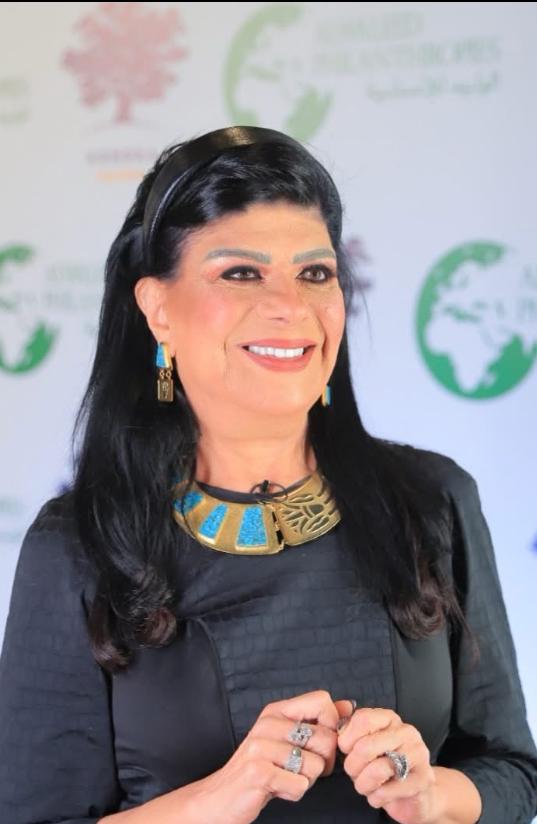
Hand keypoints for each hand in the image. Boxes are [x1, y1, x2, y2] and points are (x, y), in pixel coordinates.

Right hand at [187, 690, 355, 823]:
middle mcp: (268, 723)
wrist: (221, 796)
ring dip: (306, 781)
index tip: (322, 744)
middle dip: (323, 763)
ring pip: (316, 766)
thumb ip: (317, 721)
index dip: (334, 724)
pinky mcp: (258, 771)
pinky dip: (294, 793)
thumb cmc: (261, 767)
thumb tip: (348, 706)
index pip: (322, 700)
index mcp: (277, 711)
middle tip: (301, 769)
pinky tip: (278, 789)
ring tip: (285, 778)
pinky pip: (300, 785)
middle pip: (326, 738)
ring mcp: (261, 746)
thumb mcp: (286, 738)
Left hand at [336, 706, 437, 823]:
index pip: (362, 719)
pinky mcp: (424, 779)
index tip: (346, 751)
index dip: (346, 739)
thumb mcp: (362, 743)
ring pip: (376, 770)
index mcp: (389, 718)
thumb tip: (338, 712)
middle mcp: (406, 731)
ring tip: (366, 786)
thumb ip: (348, 727)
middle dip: (352, 766)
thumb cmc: (382, 765)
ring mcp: (418, 754)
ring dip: (363, 785)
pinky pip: (387, 791)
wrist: (414, 795)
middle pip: (365, 747)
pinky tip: (379, 796)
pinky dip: (376, 798)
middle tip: (354, 774)